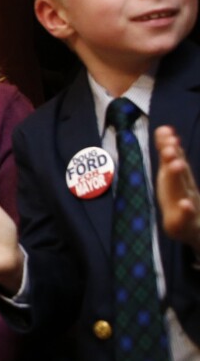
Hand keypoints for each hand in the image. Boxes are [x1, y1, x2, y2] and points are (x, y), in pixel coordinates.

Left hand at [155, 126, 199, 251]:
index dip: (169, 147)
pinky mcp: (187, 225)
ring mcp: (187, 207)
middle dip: (173, 159)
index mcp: (179, 180)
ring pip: (182, 191)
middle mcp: (184, 190)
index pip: (173, 161)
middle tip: (169, 145)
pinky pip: (186, 218)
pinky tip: (186, 204)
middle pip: (178, 172)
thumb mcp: (174, 178)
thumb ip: (168, 155)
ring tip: (177, 164)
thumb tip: (163, 129)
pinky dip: (186, 211)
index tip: (165, 132)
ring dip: (179, 177)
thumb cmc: (183, 202)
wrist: (197, 231)